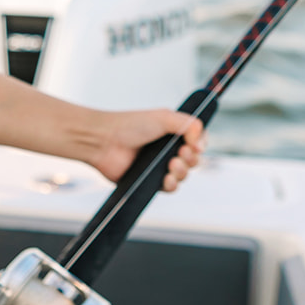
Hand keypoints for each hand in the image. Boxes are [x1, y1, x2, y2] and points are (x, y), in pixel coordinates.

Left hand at [88, 108, 204, 190]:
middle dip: (192, 159)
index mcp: (172, 133)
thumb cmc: (129, 125)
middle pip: (194, 160)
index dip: (201, 145)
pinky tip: (166, 178)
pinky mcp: (149, 181)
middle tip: (180, 153)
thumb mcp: (164, 117)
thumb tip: (200, 143)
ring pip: (184, 175)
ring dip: (182, 171)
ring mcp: (158, 166)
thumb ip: (190, 124)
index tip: (195, 144)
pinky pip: (170, 188)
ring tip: (171, 164)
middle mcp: (166, 150)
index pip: (197, 141)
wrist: (104, 141)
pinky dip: (172, 184)